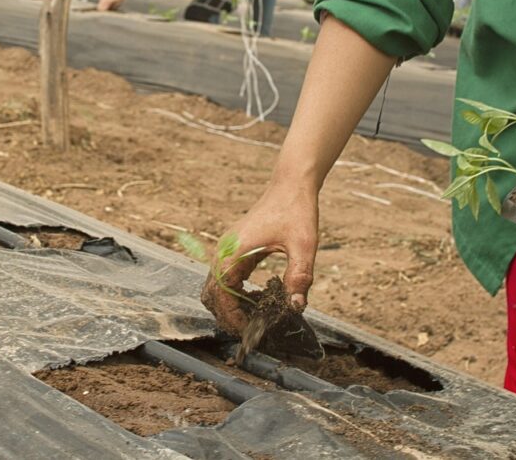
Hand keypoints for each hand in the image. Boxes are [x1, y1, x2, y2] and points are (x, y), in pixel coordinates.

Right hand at [200, 181, 318, 336]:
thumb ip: (299, 277)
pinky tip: (255, 300)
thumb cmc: (296, 210)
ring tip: (252, 320)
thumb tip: (296, 307)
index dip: (231, 316)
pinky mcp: (235, 248)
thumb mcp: (303, 245)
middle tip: (250, 331)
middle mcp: (225, 250)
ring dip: (228, 305)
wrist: (291, 184)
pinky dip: (234, 293)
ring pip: (216, 286)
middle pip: (212, 293)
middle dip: (227, 315)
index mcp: (234, 250)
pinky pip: (226, 277)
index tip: (248, 331)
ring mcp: (228, 248)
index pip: (221, 293)